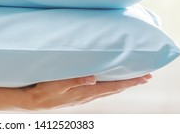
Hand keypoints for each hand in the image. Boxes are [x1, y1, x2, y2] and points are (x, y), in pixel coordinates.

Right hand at [21, 74, 151, 110]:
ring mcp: (83, 97)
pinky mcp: (78, 96)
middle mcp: (87, 96)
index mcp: (85, 92)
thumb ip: (75, 80)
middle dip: (130, 83)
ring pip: (108, 91)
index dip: (129, 82)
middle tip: (146, 77)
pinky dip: (110, 87)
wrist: (32, 101)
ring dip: (121, 85)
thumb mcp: (57, 84)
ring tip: (132, 80)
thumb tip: (93, 78)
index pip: (113, 87)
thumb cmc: (43, 90)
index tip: (145, 77)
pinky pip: (100, 91)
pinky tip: (109, 84)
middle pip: (114, 90)